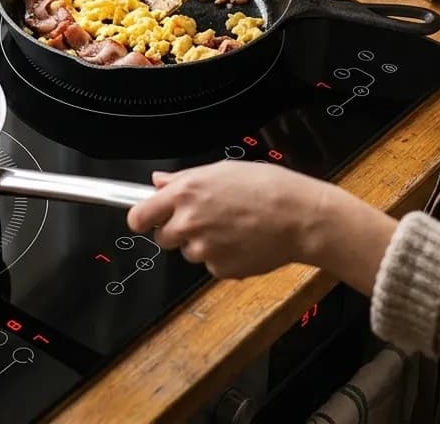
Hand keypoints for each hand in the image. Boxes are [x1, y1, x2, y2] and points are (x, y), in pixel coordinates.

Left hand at [126, 160, 399, 291]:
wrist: (301, 217)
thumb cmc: (269, 187)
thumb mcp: (223, 170)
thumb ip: (184, 179)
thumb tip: (159, 182)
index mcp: (186, 193)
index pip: (139, 216)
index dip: (143, 218)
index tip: (147, 219)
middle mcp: (189, 222)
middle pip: (162, 237)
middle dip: (177, 231)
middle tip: (205, 220)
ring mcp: (203, 249)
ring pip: (189, 252)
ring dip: (203, 244)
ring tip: (233, 226)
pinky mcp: (220, 269)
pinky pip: (212, 265)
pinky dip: (223, 257)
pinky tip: (243, 241)